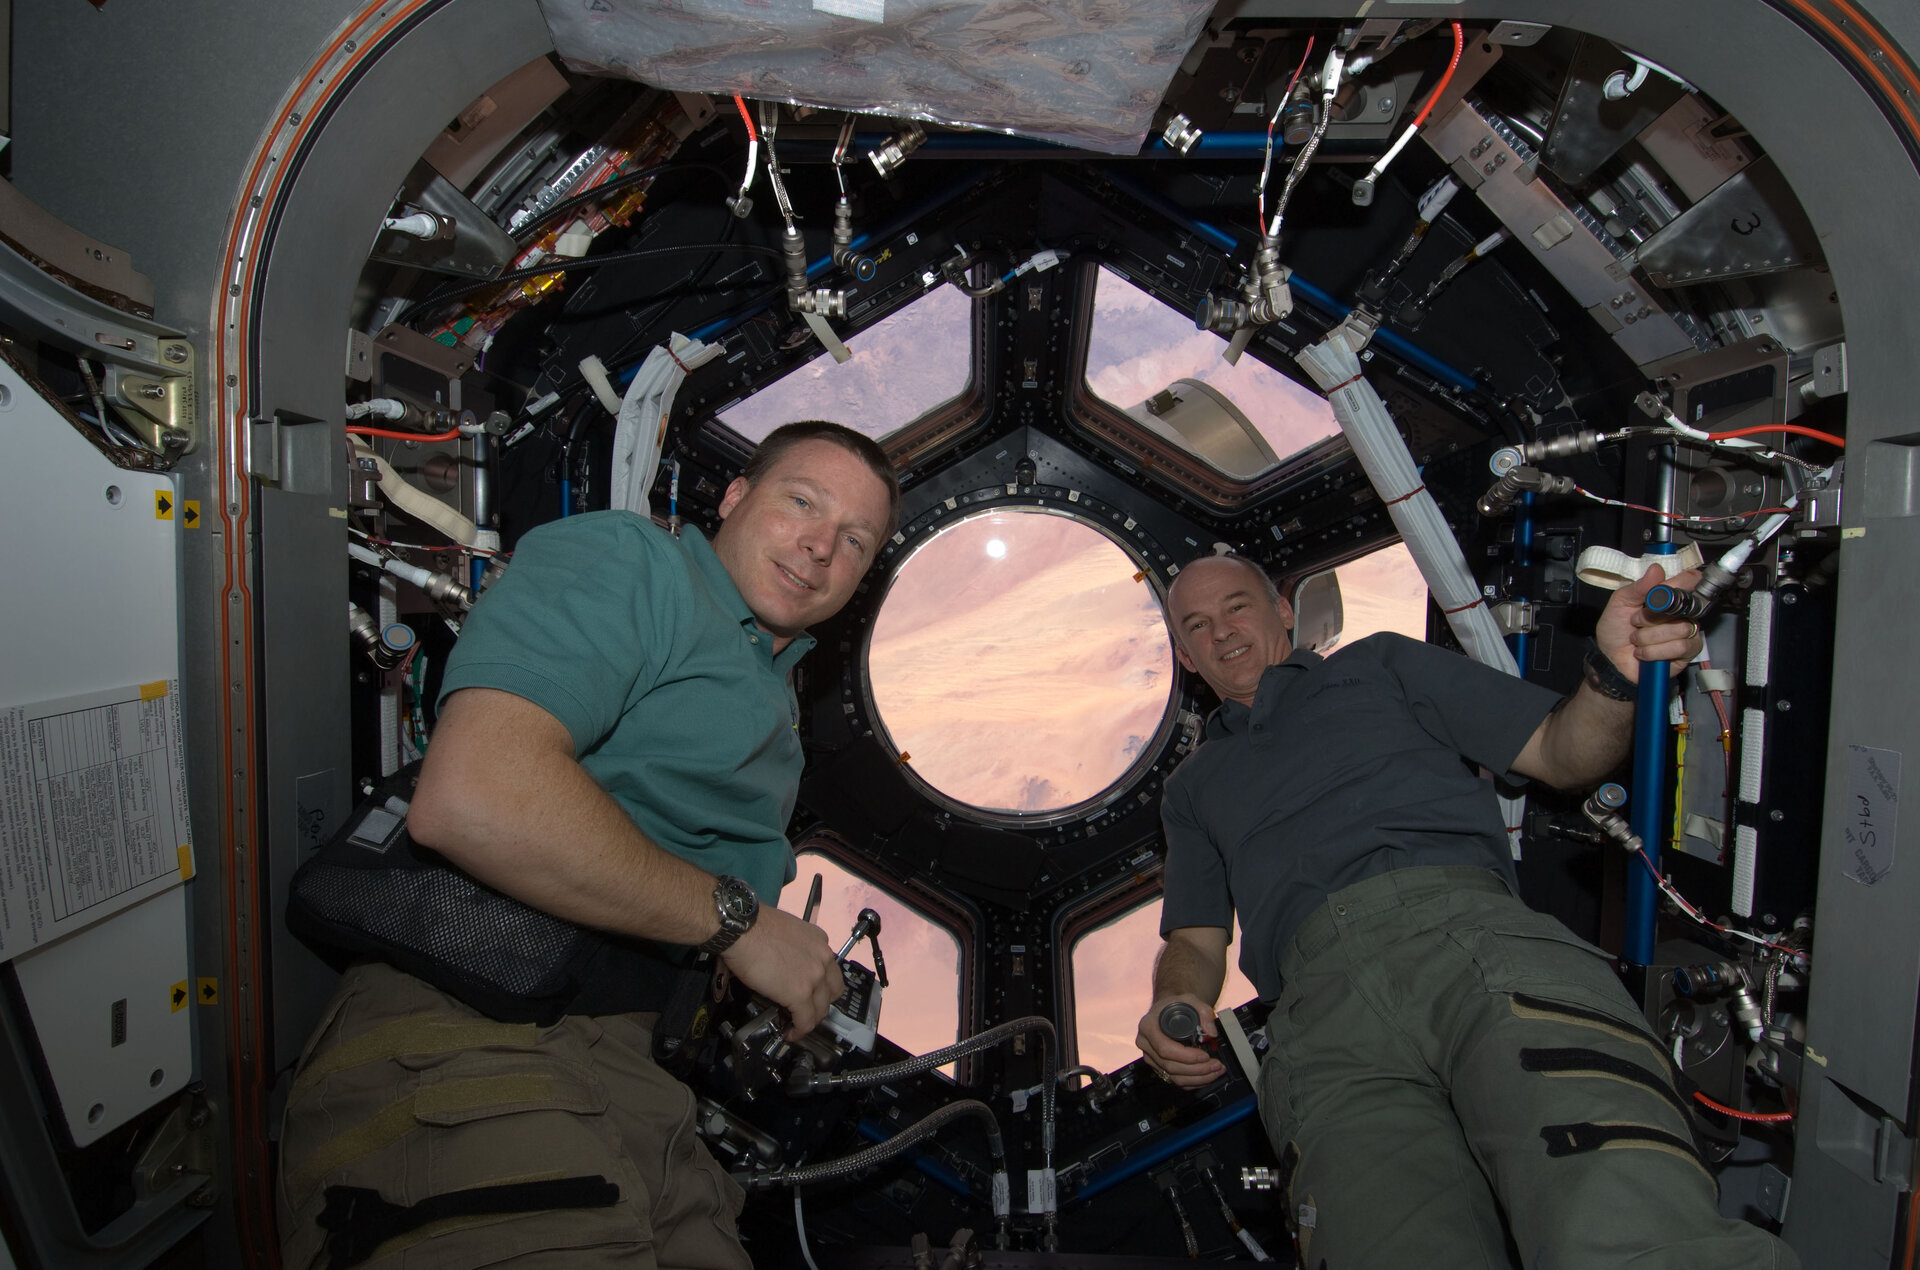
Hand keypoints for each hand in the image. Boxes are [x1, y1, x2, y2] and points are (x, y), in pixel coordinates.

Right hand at [721, 906, 845, 1039]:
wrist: (742, 929)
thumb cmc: (754, 926)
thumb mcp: (786, 931)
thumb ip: (795, 948)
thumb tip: (785, 962)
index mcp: (820, 941)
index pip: (829, 970)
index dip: (820, 985)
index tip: (808, 992)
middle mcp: (823, 958)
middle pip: (833, 992)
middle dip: (820, 1004)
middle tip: (805, 1009)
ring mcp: (814, 977)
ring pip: (821, 1009)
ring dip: (809, 1020)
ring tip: (795, 1024)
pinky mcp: (800, 995)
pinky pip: (806, 1021)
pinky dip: (799, 1031)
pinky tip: (790, 1033)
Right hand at [1136, 996, 1225, 1087]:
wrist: (1167, 1010)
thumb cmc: (1176, 1005)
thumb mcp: (1190, 1000)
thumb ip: (1204, 1012)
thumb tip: (1211, 1033)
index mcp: (1148, 1026)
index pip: (1165, 1048)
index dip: (1186, 1056)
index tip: (1205, 1055)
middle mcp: (1145, 1044)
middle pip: (1170, 1066)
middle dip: (1197, 1069)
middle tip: (1216, 1065)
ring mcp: (1150, 1057)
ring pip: (1173, 1077)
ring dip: (1198, 1078)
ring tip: (1216, 1071)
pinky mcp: (1158, 1067)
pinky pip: (1175, 1080)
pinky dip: (1193, 1082)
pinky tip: (1207, 1076)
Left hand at [1595, 563, 1705, 683]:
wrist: (1610, 660)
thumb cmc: (1616, 630)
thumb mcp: (1620, 603)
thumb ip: (1638, 587)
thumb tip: (1656, 569)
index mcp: (1667, 597)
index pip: (1689, 581)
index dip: (1681, 582)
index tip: (1666, 589)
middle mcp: (1681, 613)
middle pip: (1682, 607)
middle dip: (1651, 617)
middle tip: (1635, 622)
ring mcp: (1687, 632)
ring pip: (1680, 628)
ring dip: (1650, 637)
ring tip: (1637, 640)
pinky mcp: (1688, 652)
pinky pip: (1680, 647)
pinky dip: (1655, 651)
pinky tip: (1644, 653)